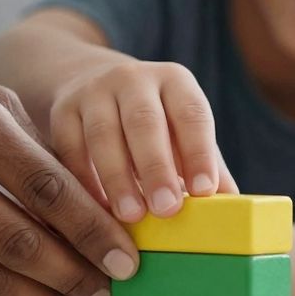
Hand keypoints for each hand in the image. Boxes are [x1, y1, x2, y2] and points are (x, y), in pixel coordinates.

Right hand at [49, 59, 237, 221]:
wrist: (94, 82)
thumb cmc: (155, 121)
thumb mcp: (182, 130)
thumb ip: (205, 163)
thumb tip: (232, 208)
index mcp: (175, 82)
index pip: (191, 114)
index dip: (199, 152)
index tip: (205, 191)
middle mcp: (134, 79)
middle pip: (145, 121)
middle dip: (156, 167)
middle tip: (167, 210)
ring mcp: (94, 91)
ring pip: (104, 134)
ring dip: (117, 177)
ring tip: (130, 216)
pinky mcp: (62, 109)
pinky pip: (69, 146)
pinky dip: (82, 179)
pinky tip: (94, 209)